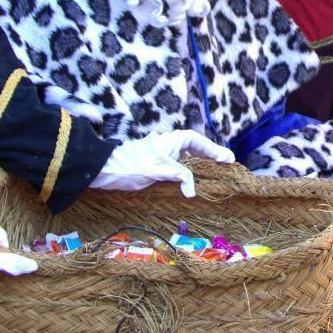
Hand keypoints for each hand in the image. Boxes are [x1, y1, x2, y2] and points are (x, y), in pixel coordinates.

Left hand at [91, 130, 234, 196]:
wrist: (107, 169)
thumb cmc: (133, 165)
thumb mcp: (160, 169)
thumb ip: (180, 176)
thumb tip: (193, 191)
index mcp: (170, 141)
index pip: (196, 140)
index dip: (212, 148)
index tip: (225, 158)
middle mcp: (167, 146)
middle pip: (193, 148)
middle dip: (209, 155)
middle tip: (226, 164)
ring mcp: (161, 156)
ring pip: (185, 158)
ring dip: (199, 165)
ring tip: (214, 174)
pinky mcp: (155, 167)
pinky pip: (176, 168)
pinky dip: (187, 173)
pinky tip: (191, 184)